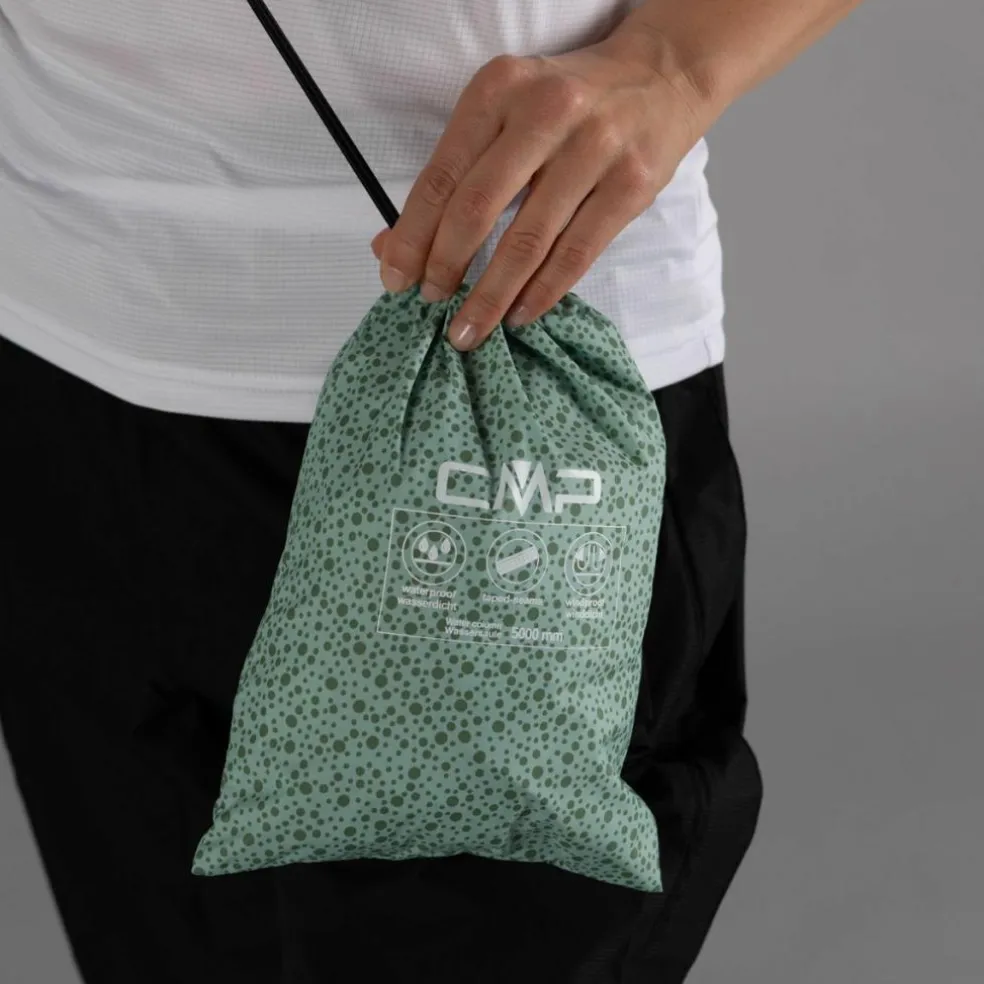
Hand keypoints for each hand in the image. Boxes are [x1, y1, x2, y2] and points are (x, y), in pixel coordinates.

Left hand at [369, 29, 708, 350]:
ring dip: (491, 296)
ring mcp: (594, 149)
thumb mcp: (504, 113)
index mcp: (499, 88)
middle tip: (431, 303)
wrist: (661, 78)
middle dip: (446, 267)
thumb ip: (453, 174)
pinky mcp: (631, 185)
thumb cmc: (568, 103)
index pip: (442, 175)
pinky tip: (519, 315)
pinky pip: (576, 254)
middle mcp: (545, 112)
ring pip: (527, 241)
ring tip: (469, 329)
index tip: (396, 278)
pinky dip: (542, 293)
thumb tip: (392, 246)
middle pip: (478, 207)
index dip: (413, 235)